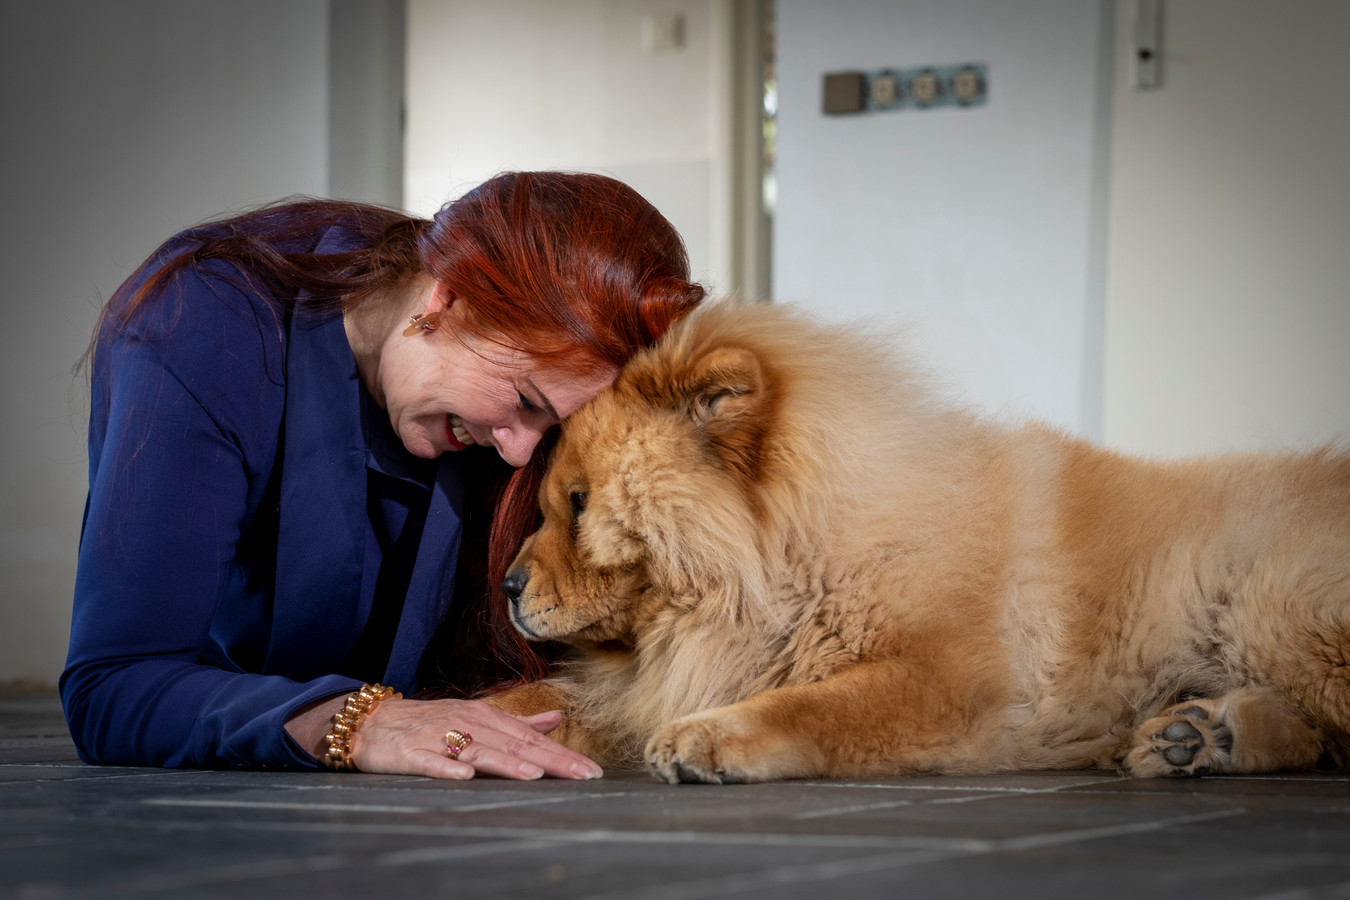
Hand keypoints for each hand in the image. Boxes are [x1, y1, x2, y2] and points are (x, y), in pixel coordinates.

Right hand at [349, 697, 603, 780]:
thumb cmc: (431, 721)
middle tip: (582, 776)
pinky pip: (431, 762)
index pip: (531, 738)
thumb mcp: (478, 717)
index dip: (562, 755)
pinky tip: (465, 776)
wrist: (374, 722)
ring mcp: (439, 738)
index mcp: (486, 717)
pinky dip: (447, 768)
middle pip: (514, 745)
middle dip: (550, 761)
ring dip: (506, 763)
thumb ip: (518, 722)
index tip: (591, 771)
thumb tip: (558, 718)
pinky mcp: (411, 753)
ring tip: (534, 774)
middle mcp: (467, 724)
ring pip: (479, 751)